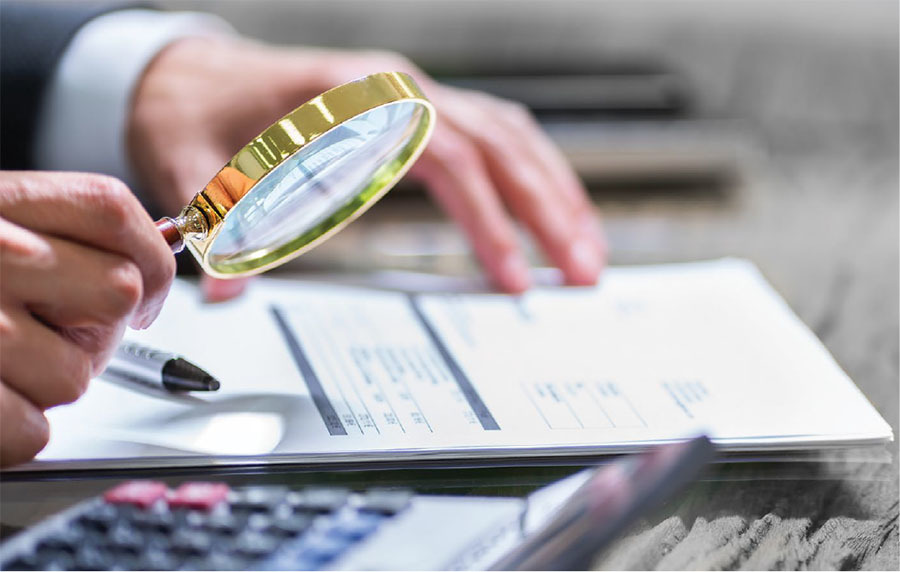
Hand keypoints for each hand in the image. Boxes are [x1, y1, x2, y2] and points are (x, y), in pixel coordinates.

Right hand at [0, 172, 174, 465]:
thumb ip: (57, 233)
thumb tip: (146, 272)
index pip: (113, 212)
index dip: (148, 257)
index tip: (142, 289)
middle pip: (115, 291)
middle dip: (94, 324)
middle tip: (46, 327)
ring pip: (76, 373)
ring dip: (42, 380)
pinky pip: (33, 429)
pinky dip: (9, 427)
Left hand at [128, 37, 605, 298]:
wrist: (190, 76)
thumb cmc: (199, 113)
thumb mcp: (193, 165)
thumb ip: (220, 224)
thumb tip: (226, 289)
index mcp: (351, 95)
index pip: (443, 153)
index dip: (484, 216)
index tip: (512, 275)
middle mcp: (394, 88)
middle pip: (497, 141)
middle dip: (548, 208)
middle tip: (585, 270)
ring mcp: (411, 95)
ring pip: (509, 135)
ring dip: (554, 192)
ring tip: (587, 250)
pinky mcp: (418, 111)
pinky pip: (494, 135)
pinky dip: (531, 174)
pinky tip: (552, 207)